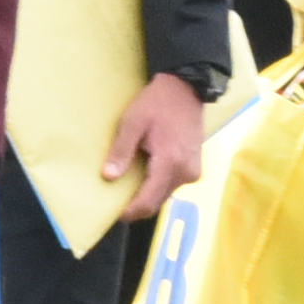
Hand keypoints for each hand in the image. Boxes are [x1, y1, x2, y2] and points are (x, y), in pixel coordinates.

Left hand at [103, 73, 204, 206]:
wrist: (185, 89)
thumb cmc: (157, 103)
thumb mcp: (132, 123)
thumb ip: (121, 151)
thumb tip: (109, 177)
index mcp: (171, 163)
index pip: (148, 200)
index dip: (130, 211)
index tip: (113, 214)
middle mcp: (186, 173)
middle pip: (157, 202)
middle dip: (137, 207)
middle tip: (115, 204)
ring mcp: (193, 172)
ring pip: (164, 195)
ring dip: (147, 196)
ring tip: (127, 188)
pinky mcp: (194, 168)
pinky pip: (171, 185)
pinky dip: (156, 186)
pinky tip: (142, 177)